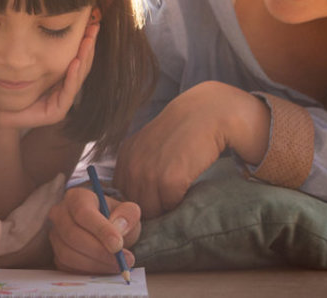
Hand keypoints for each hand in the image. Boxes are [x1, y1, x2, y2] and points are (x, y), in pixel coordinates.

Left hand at [0, 19, 99, 131]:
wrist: (1, 115)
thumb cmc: (12, 91)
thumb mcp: (28, 68)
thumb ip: (39, 54)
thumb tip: (42, 24)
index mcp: (61, 81)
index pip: (77, 60)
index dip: (84, 43)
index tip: (91, 25)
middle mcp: (64, 92)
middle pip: (82, 66)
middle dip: (88, 47)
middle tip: (95, 27)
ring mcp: (62, 102)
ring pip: (78, 77)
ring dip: (84, 58)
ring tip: (88, 41)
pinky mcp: (57, 112)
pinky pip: (67, 91)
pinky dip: (72, 76)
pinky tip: (75, 62)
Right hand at [47, 186, 139, 273]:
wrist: (107, 232)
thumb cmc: (116, 219)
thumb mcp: (128, 212)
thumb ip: (128, 215)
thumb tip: (118, 227)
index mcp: (76, 197)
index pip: (83, 212)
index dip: (100, 230)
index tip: (118, 245)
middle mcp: (60, 213)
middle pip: (72, 235)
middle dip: (99, 251)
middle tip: (121, 261)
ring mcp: (55, 235)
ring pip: (68, 254)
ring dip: (95, 264)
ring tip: (117, 266)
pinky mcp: (56, 254)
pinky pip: (67, 267)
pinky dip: (87, 272)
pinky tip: (105, 269)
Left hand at [116, 81, 267, 218]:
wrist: (204, 115)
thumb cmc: (181, 132)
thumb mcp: (149, 146)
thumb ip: (139, 167)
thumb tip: (134, 198)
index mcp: (125, 157)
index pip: (122, 194)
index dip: (137, 201)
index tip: (154, 198)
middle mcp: (132, 166)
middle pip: (135, 205)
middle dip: (150, 207)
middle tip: (168, 202)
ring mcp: (148, 173)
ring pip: (151, 210)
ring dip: (164, 208)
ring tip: (177, 197)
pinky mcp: (169, 180)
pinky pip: (170, 206)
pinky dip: (179, 204)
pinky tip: (186, 191)